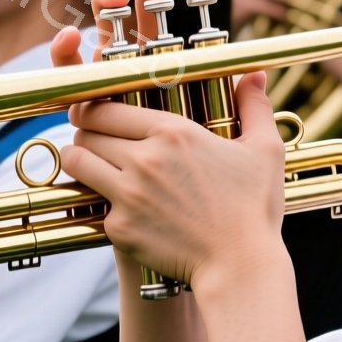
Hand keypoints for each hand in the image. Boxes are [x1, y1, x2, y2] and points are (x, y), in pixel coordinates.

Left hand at [54, 0, 286, 287]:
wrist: (240, 266)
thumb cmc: (254, 208)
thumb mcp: (265, 151)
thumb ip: (255, 106)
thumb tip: (253, 75)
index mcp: (172, 132)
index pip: (106, 105)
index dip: (94, 106)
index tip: (94, 110)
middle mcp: (144, 158)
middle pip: (86, 130)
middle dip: (85, 130)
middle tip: (91, 136)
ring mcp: (128, 193)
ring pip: (76, 161)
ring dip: (78, 158)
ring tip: (88, 161)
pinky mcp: (119, 226)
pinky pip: (93, 203)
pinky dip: (98, 200)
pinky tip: (112, 201)